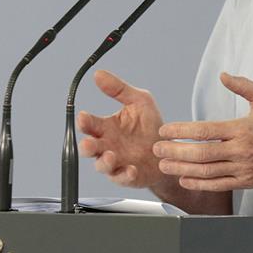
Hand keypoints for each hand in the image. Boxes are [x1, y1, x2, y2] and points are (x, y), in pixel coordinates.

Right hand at [78, 70, 166, 188]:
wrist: (169, 149)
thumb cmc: (151, 125)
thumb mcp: (139, 101)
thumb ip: (119, 89)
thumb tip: (99, 74)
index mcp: (106, 127)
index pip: (89, 123)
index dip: (84, 121)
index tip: (83, 117)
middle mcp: (107, 145)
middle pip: (88, 147)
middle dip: (86, 145)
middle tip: (89, 143)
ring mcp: (116, 162)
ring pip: (101, 165)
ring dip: (104, 162)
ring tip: (111, 156)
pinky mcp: (127, 176)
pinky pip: (121, 178)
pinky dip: (125, 175)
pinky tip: (132, 170)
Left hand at [153, 73, 252, 190]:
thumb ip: (242, 85)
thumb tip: (223, 75)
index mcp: (242, 128)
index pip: (204, 130)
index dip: (181, 131)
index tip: (165, 130)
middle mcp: (241, 150)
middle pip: (200, 153)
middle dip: (174, 151)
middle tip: (157, 149)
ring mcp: (243, 168)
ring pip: (206, 171)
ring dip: (181, 168)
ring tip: (164, 164)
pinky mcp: (247, 182)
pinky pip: (218, 185)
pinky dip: (199, 184)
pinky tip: (184, 179)